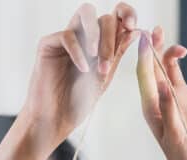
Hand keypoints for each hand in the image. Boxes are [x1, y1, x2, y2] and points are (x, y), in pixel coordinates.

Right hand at [21, 3, 137, 146]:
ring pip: (85, 14)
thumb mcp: (105, 76)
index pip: (115, 16)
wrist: (57, 120)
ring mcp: (65, 39)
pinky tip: (81, 68)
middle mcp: (83, 37)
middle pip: (103, 17)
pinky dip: (77, 51)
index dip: (127, 13)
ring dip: (96, 34)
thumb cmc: (78, 102)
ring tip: (96, 57)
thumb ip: (118, 52)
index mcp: (99, 43)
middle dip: (110, 37)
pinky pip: (67, 35)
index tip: (133, 26)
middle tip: (108, 62)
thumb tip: (137, 31)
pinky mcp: (48, 45)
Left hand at [136, 26, 186, 159]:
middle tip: (154, 30)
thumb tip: (161, 84)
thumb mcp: (175, 137)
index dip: (142, 56)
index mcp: (152, 108)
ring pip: (173, 66)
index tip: (142, 39)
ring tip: (182, 51)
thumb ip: (168, 110)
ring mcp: (183, 96)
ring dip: (173, 53)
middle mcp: (165, 98)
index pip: (144, 77)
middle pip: (155, 66)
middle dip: (152, 47)